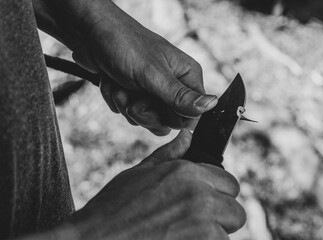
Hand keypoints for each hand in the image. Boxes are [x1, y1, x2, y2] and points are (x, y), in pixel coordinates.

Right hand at [67, 130, 245, 239]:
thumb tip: (187, 136)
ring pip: (228, 232)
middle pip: (236, 210)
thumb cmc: (112, 209)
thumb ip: (170, 155)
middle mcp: (199, 195)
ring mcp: (202, 224)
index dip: (219, 193)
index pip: (230, 183)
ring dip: (212, 236)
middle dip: (221, 217)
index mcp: (187, 173)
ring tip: (182, 234)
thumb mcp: (140, 173)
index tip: (205, 201)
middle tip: (195, 222)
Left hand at [71, 1, 217, 135]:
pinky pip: (129, 113)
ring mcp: (153, 92)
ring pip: (147, 119)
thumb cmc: (124, 45)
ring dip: (127, 106)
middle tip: (132, 95)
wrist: (90, 34)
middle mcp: (173, 86)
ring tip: (120, 85)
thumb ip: (180, 95)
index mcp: (186, 76)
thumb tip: (212, 105)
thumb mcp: (153, 73)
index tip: (153, 106)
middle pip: (167, 121)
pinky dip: (117, 101)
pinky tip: (112, 83)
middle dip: (144, 112)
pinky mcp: (135, 94)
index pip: (191, 115)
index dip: (171, 118)